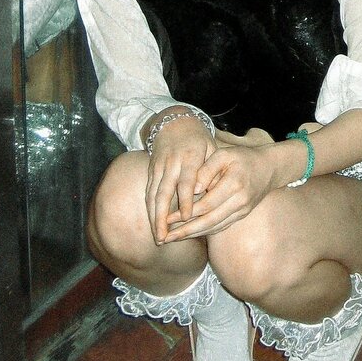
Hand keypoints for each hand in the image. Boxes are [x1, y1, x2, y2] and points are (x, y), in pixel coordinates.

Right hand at [145, 118, 216, 243]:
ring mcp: (158, 167)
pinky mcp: (151, 170)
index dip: (186, 199)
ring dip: (154, 217)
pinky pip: (149, 192)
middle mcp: (171, 163)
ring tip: (158, 237)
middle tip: (165, 238)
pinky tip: (153, 224)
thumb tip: (212, 193)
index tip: (188, 217)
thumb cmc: (199, 139)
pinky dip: (149, 209)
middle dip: (163, 217)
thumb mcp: (211, 148)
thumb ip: (212, 170)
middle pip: (164, 192)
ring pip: (153, 195)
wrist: (175, 122)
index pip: (186, 181)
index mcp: (189, 157)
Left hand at [162, 140, 276, 240]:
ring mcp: (242, 210)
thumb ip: (206, 169)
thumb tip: (192, 189)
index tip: (166, 217)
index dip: (185, 213)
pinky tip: (190, 234)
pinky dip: (205, 231)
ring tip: (173, 238)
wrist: (270, 167)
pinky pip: (221, 226)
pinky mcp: (242, 215)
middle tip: (165, 237)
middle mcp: (240, 201)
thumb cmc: (243, 157)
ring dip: (193, 235)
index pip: (206, 204)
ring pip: (215, 227)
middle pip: (209, 221)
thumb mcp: (224, 154)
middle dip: (186, 231)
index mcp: (234, 184)